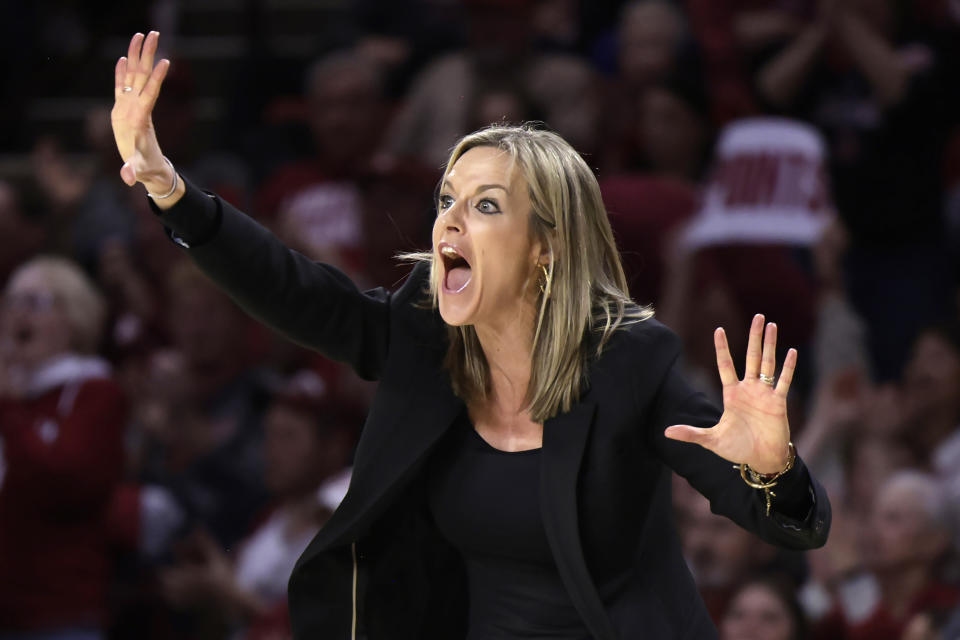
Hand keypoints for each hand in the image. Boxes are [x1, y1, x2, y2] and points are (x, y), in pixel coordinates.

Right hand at [111, 32, 172, 193]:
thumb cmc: (145, 169)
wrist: (147, 167)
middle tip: (153, 33)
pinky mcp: (122, 110)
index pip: (151, 94)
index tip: (166, 62)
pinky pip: (122, 86)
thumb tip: (128, 177)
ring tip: (140, 35)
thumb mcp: (139, 171)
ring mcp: (130, 107)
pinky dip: (122, 72)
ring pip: (133, 76)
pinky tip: (124, 57)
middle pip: (143, 76)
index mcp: (141, 119)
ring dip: (136, 56)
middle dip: (147, 55)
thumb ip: (133, 171)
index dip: (157, 79)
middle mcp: (138, 108)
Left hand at [665, 314, 795, 474]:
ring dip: (770, 345)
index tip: (719, 329)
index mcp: (731, 394)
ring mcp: (764, 394)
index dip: (722, 348)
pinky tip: (791, 351)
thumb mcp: (711, 440)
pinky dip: (788, 367)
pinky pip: (783, 381)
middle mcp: (748, 389)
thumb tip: (666, 432)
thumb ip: (691, 433)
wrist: (761, 460)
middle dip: (754, 336)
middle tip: (758, 316)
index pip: (725, 365)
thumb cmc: (737, 448)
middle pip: (751, 356)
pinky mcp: (778, 403)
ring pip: (767, 363)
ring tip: (771, 325)